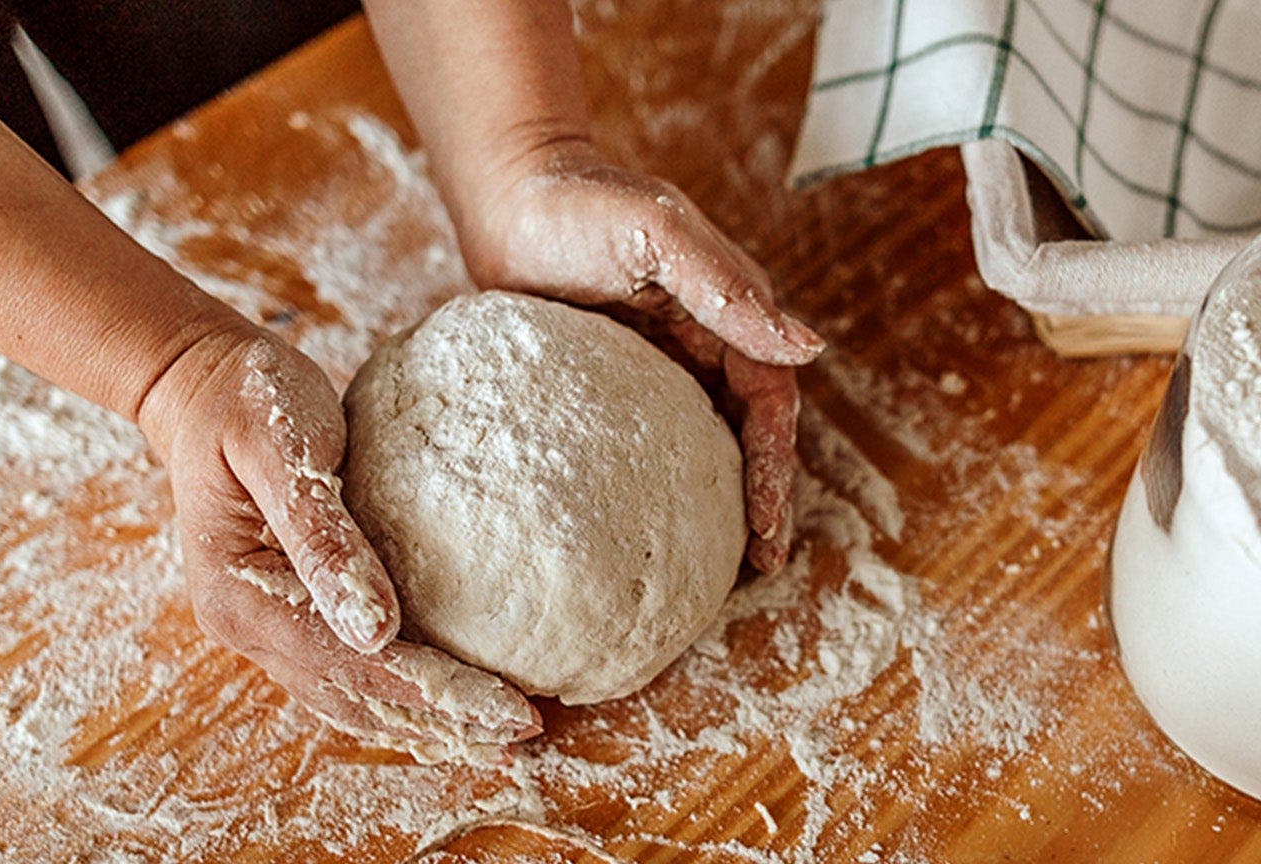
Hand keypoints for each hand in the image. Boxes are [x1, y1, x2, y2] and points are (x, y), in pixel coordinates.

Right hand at [138, 325, 540, 751]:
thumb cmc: (245, 400)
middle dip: (441, 722)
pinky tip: (448, 699)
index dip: (434, 692)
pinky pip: (344, 671)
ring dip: (423, 721)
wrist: (201, 386)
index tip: (509, 709)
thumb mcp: (279, 447)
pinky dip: (398, 693)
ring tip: (497, 734)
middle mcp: (247, 626)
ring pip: (350, 698)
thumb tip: (374, 631)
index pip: (353, 665)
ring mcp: (261, 625)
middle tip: (524, 733)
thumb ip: (321, 535)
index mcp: (242, 594)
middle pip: (357, 698)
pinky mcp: (284, 612)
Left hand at [458, 141, 822, 572]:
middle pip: (744, 431)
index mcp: (726, 309)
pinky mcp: (605, 375)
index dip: (773, 467)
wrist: (507, 192)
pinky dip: (656, 478)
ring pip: (699, 440)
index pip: (767, 402)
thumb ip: (727, 289)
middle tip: (757, 566)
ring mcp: (654, 360)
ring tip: (716, 562)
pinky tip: (643, 521)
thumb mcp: (659, 237)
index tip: (766, 530)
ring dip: (716, 495)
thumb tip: (807, 348)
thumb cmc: (581, 201)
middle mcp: (701, 339)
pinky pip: (639, 435)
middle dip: (759, 497)